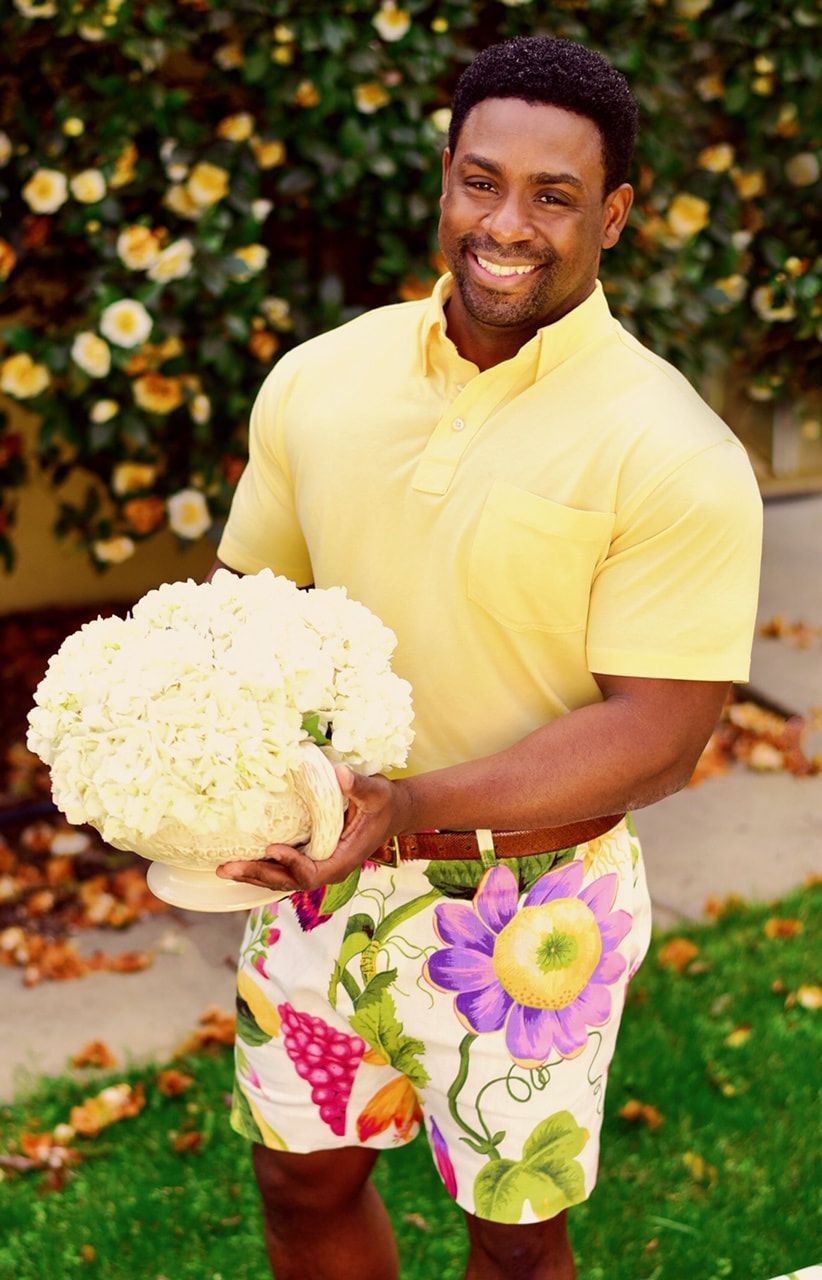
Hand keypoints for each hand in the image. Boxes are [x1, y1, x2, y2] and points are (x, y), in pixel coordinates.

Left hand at [216, 765, 410, 893]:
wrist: (391, 811)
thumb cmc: (385, 802)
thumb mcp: (376, 792)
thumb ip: (359, 786)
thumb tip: (340, 774)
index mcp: (343, 859)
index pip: (313, 873)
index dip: (292, 865)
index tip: (272, 848)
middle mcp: (328, 868)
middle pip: (289, 882)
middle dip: (259, 875)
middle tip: (226, 868)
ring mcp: (317, 864)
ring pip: (282, 879)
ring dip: (254, 874)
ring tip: (224, 869)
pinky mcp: (310, 856)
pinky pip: (283, 868)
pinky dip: (261, 866)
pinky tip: (238, 860)